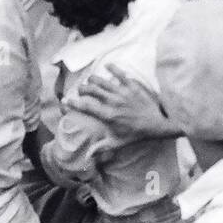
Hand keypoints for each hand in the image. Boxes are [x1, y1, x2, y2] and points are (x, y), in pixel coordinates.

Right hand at [65, 64, 179, 140]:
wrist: (157, 123)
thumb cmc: (137, 134)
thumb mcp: (118, 142)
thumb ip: (102, 147)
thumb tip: (88, 156)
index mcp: (108, 115)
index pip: (87, 107)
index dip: (73, 103)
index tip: (65, 100)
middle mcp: (114, 102)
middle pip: (92, 90)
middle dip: (83, 89)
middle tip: (80, 90)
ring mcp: (123, 92)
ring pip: (103, 81)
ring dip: (94, 79)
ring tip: (89, 80)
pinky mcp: (133, 86)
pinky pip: (121, 74)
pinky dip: (113, 68)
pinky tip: (107, 66)